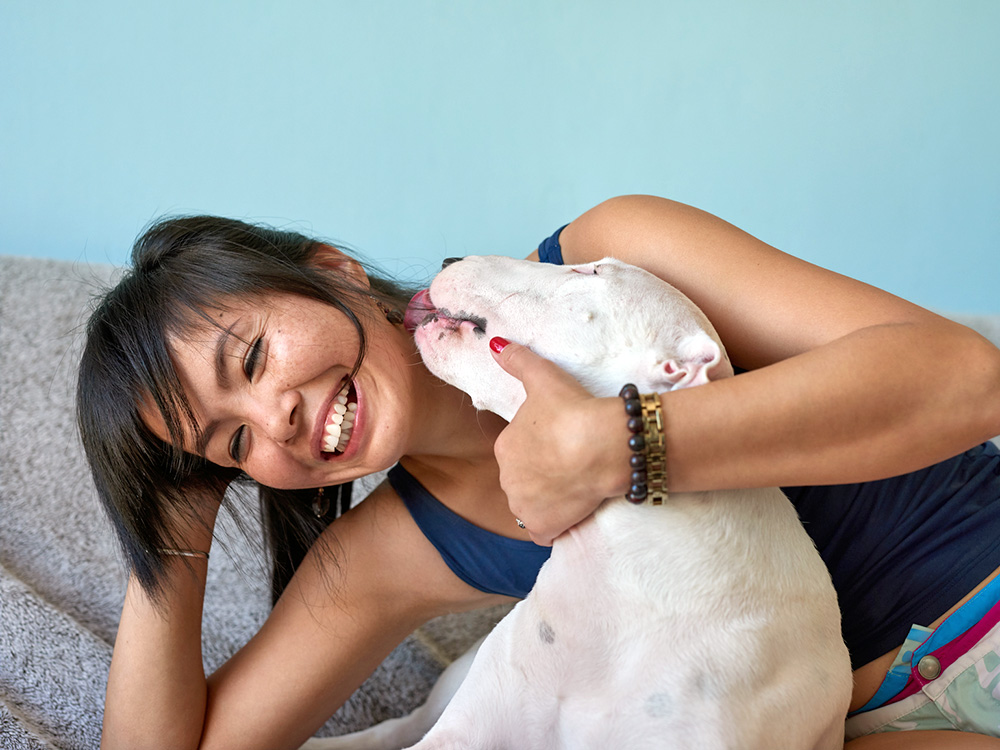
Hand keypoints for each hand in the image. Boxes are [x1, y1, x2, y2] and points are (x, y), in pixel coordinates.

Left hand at [490, 338, 630, 544]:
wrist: (603, 447)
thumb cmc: (573, 410)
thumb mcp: (543, 378)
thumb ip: (517, 360)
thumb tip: (494, 344)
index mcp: (505, 446)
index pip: (518, 449)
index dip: (541, 446)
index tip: (563, 441)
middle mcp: (508, 479)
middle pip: (524, 478)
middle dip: (542, 474)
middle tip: (572, 463)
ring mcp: (524, 506)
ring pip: (531, 505)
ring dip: (547, 500)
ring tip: (574, 486)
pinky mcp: (543, 527)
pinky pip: (544, 532)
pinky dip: (554, 526)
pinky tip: (571, 513)